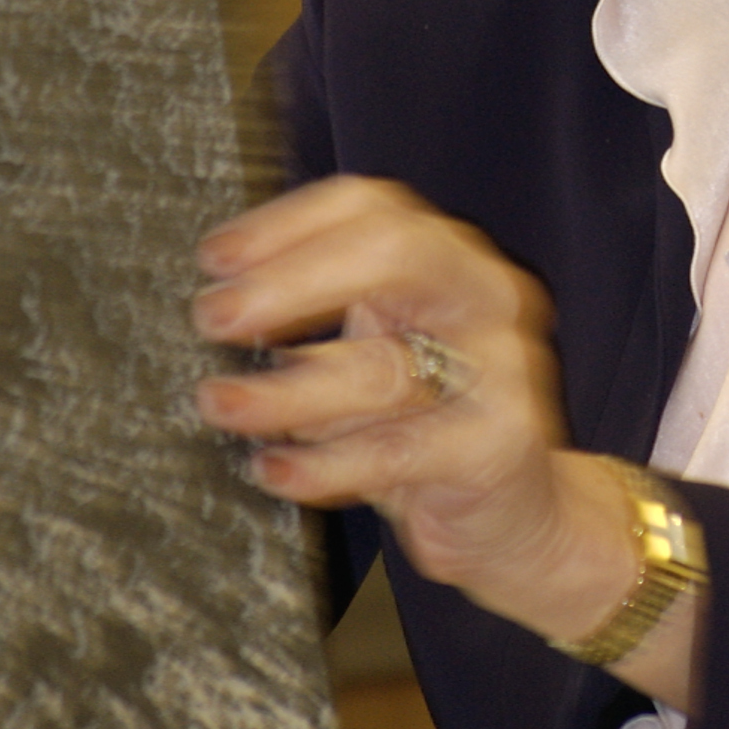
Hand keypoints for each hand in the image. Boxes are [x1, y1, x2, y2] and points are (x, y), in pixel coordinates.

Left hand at [191, 178, 688, 686]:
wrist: (515, 522)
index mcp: (450, 259)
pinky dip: (324, 463)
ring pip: (384, 367)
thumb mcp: (369, 354)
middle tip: (214, 317)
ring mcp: (502, 370)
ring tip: (218, 404)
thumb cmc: (423, 428)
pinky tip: (273, 471)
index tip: (214, 257)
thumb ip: (314, 319)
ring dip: (285, 390)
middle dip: (293, 280)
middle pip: (394, 254)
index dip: (288, 224)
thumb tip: (215, 296)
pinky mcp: (498, 446)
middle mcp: (485, 298)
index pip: (372, 207)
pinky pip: (395, 450)